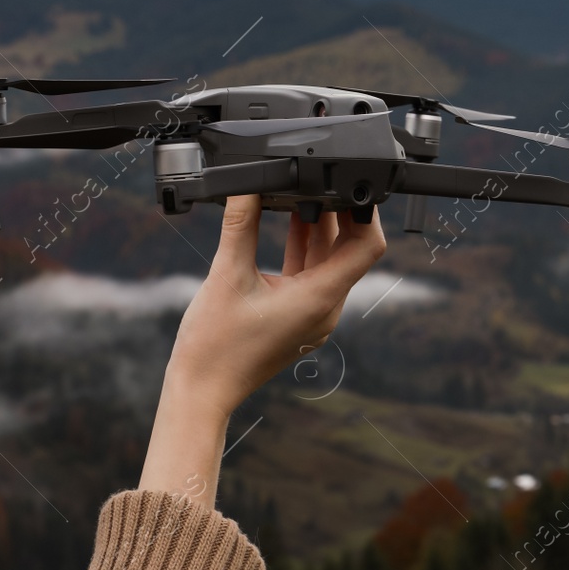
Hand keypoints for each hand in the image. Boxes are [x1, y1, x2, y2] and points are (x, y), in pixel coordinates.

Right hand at [138, 197, 385, 508]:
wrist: (202, 391)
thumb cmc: (214, 346)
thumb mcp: (226, 275)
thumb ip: (241, 226)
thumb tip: (248, 187)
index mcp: (319, 298)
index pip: (367, 248)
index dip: (365, 214)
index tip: (353, 187)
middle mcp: (325, 308)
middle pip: (349, 251)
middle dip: (338, 214)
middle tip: (324, 178)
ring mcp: (313, 315)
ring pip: (328, 261)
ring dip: (318, 228)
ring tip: (304, 191)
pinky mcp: (298, 317)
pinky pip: (311, 274)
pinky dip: (303, 248)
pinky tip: (289, 221)